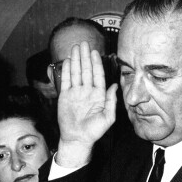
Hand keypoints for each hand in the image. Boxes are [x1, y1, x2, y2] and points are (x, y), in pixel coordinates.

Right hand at [56, 42, 117, 167]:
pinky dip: (67, 70)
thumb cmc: (94, 131)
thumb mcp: (108, 117)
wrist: (77, 139)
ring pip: (76, 72)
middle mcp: (87, 91)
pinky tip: (68, 60)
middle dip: (85, 56)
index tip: (94, 52)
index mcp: (98, 94)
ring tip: (75, 47)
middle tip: (83, 43)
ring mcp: (76, 92)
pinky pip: (66, 80)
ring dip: (76, 60)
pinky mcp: (65, 96)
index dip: (96, 63)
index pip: (97, 75)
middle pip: (86, 70)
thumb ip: (111, 101)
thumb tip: (115, 85)